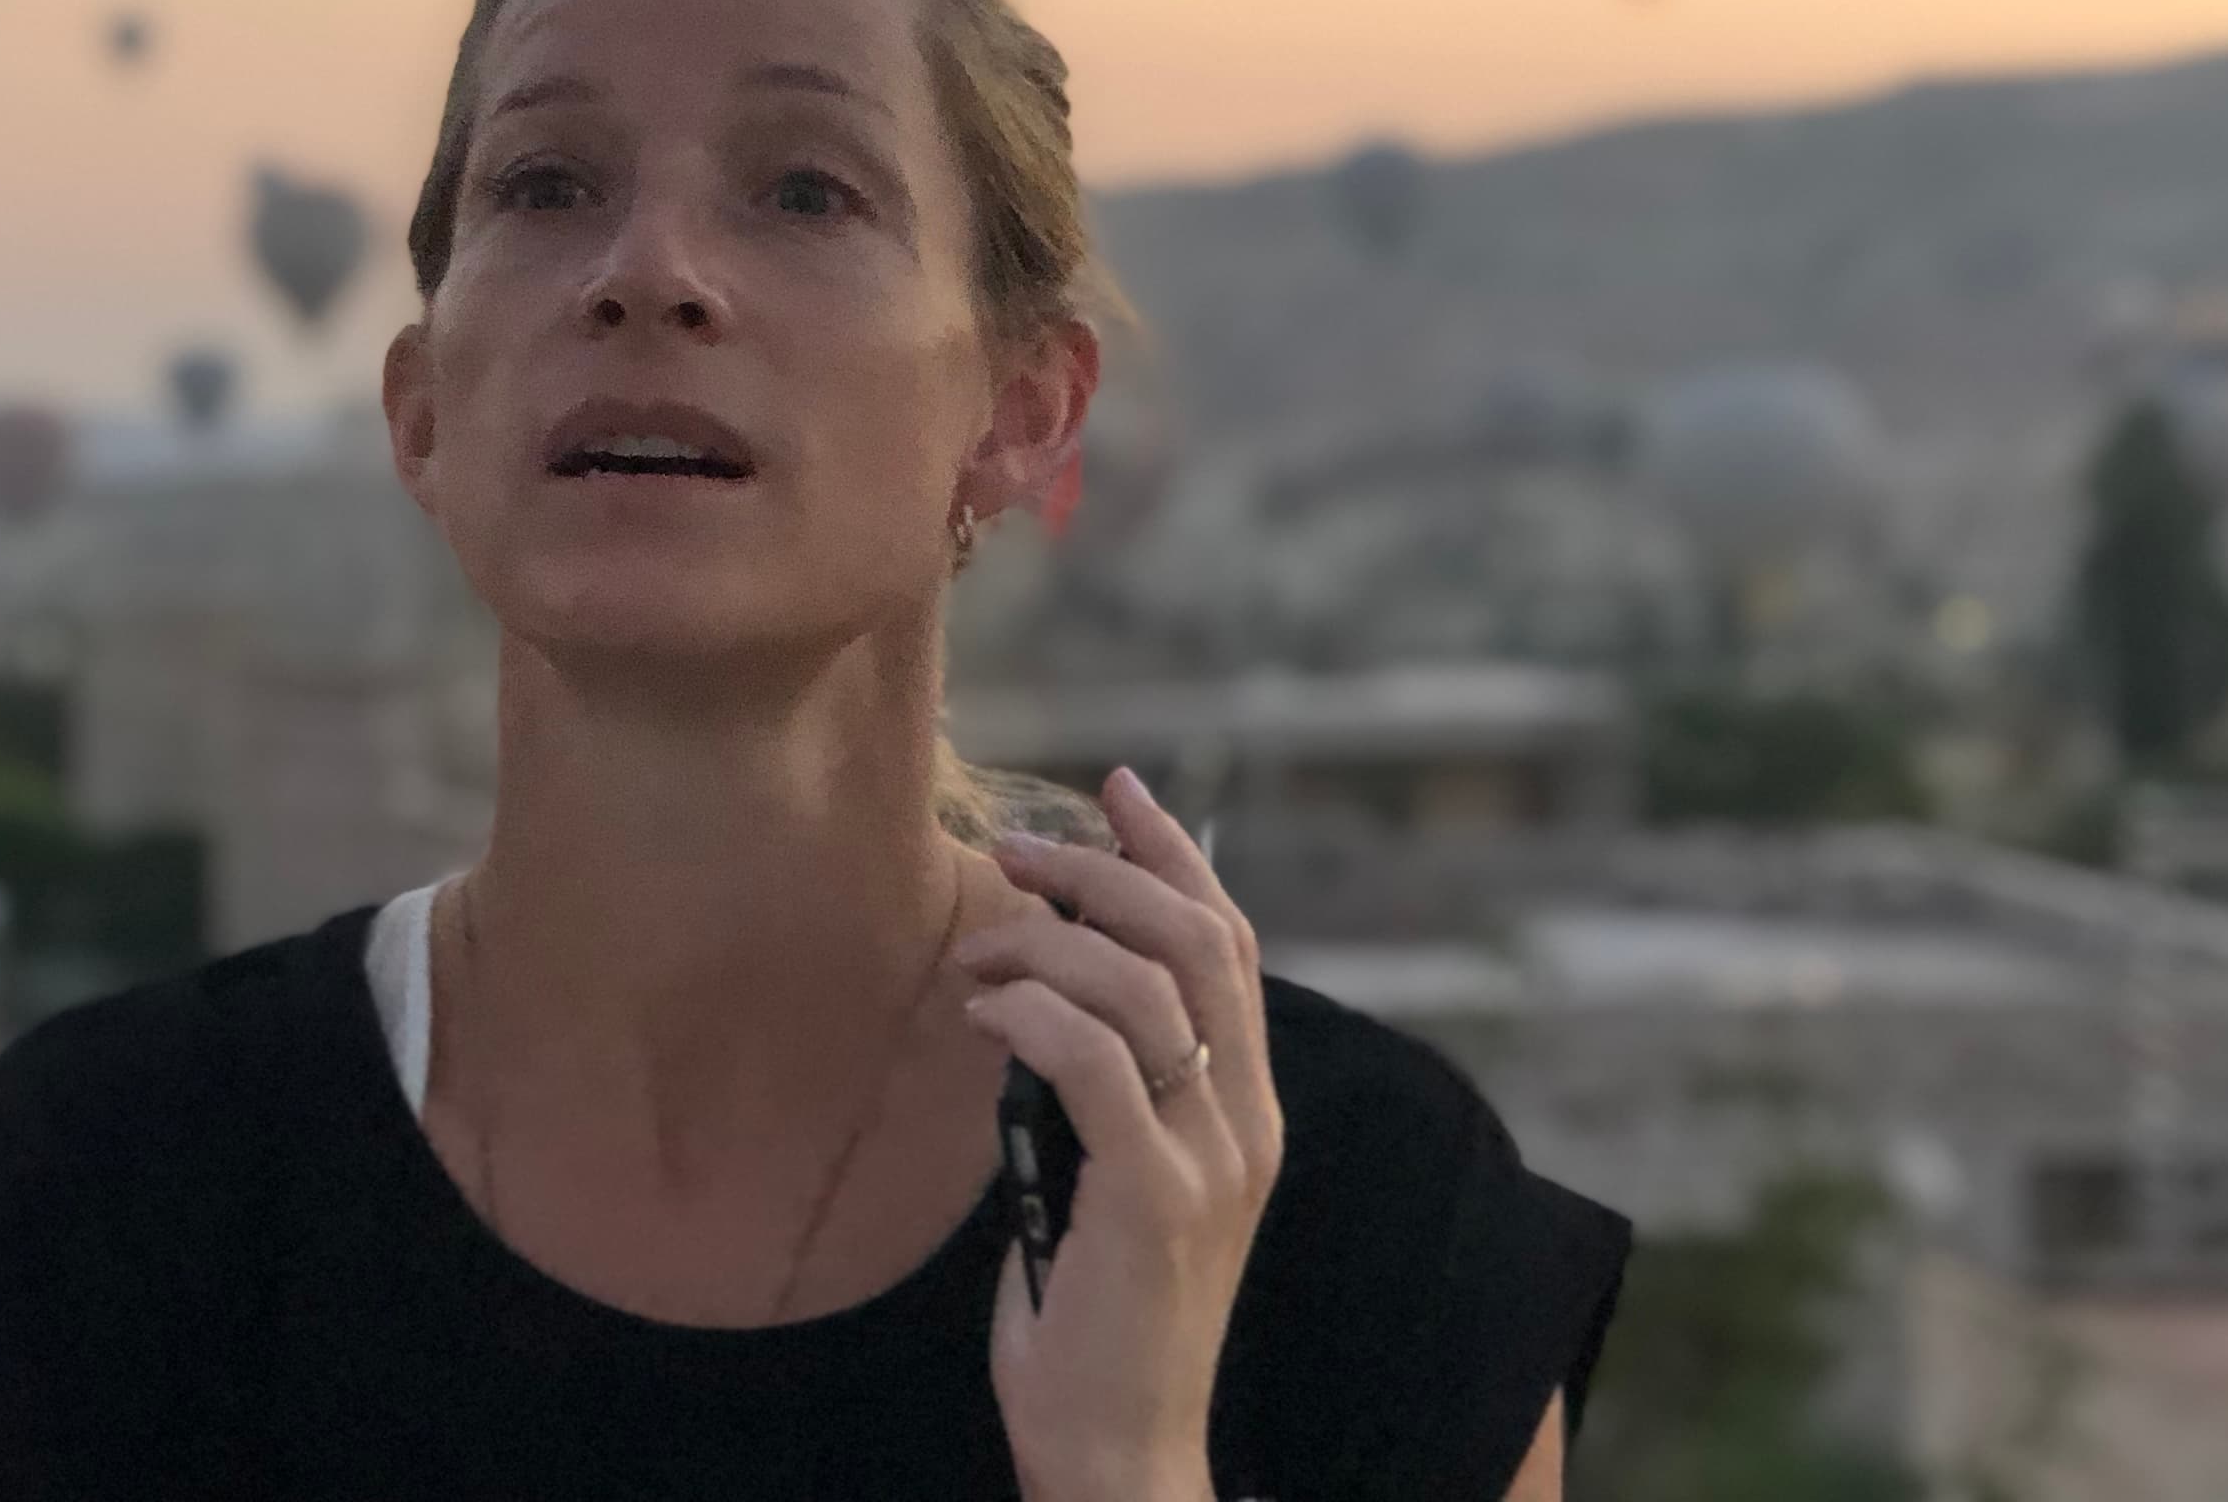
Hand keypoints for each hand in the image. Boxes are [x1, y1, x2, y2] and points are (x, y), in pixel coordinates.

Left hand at [952, 767, 1283, 1501]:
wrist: (1119, 1455)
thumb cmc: (1094, 1321)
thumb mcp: (1113, 1181)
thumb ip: (1106, 1092)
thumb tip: (1043, 995)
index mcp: (1248, 1111)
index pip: (1230, 946)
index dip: (1177, 856)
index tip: (1119, 791)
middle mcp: (1246, 1122)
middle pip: (1197, 942)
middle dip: (1106, 872)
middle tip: (1019, 848)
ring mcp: (1208, 1160)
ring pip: (1144, 987)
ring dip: (1050, 943)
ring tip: (979, 951)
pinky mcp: (1153, 1199)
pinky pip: (1094, 1062)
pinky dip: (1034, 1014)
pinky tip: (985, 1014)